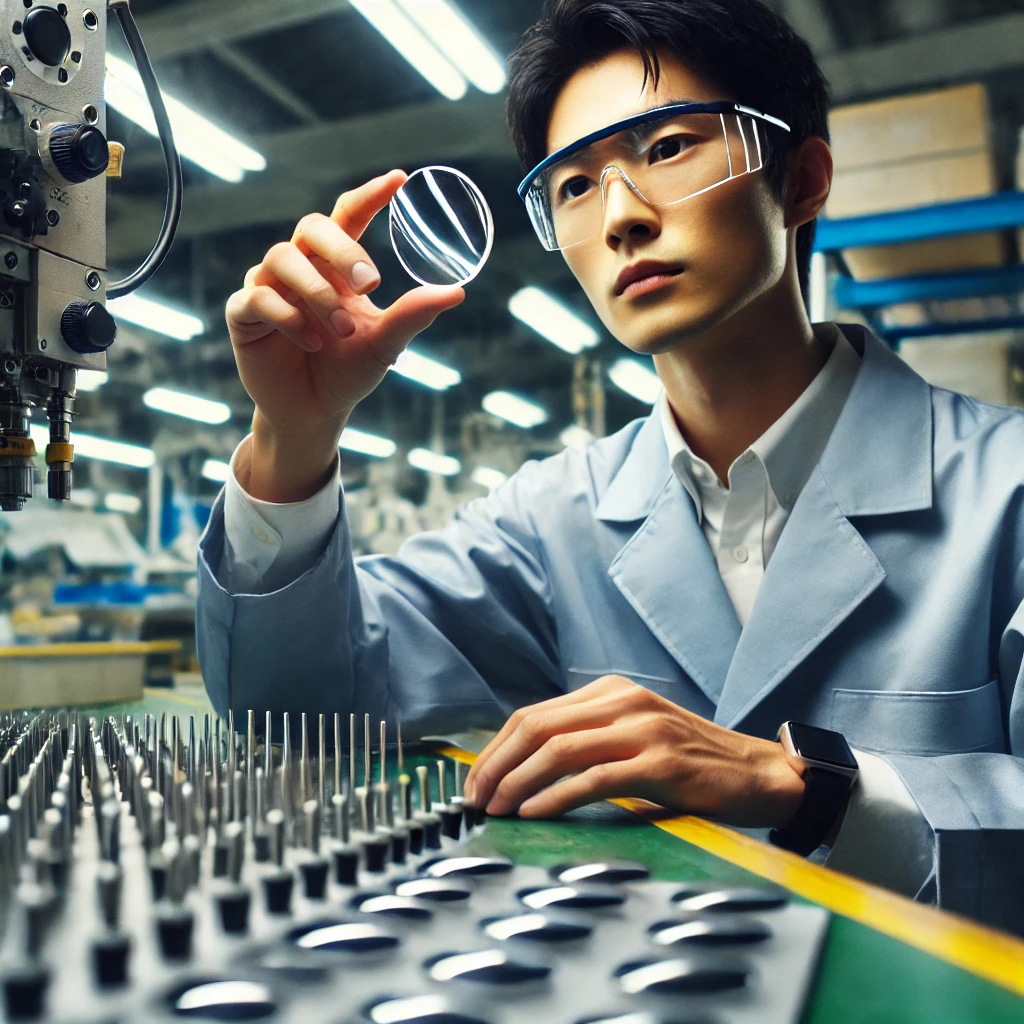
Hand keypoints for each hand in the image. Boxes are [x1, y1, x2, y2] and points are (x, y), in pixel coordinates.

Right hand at [225, 169, 464, 500]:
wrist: (314, 412)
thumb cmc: (348, 371)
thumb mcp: (385, 343)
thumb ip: (413, 314)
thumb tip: (457, 291)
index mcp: (334, 266)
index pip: (349, 216)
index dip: (370, 196)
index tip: (399, 180)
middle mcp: (300, 267)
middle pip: (312, 228)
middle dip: (342, 249)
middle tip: (373, 282)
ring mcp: (268, 286)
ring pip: (283, 260)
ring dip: (319, 294)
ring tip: (342, 331)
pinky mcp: (244, 315)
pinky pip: (258, 297)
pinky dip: (288, 317)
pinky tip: (312, 341)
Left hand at [463, 676, 804, 825]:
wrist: (758, 774)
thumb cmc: (689, 761)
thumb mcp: (633, 735)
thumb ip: (587, 740)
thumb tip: (521, 770)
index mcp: (610, 691)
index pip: (534, 714)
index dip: (497, 749)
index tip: (476, 782)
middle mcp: (623, 701)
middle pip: (538, 727)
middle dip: (497, 765)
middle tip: (476, 800)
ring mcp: (643, 729)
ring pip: (559, 750)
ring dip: (518, 782)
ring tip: (497, 810)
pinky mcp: (661, 764)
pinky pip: (594, 779)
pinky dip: (556, 797)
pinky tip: (535, 814)